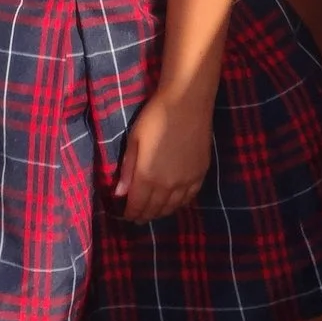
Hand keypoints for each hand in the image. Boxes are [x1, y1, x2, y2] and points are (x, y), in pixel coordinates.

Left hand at [112, 90, 212, 222]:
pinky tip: (174, 203)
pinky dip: (179, 204)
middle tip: (138, 217)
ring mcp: (187, 181)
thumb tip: (120, 194)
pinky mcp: (201, 174)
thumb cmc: (155, 118)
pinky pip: (189, 198)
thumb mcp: (134, 140)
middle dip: (145, 214)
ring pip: (173, 206)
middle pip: (155, 208)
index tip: (126, 216)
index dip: (131, 213)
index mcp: (148, 176)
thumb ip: (128, 169)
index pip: (138, 204)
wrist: (187, 104)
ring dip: (161, 212)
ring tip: (153, 212)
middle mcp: (168, 185)